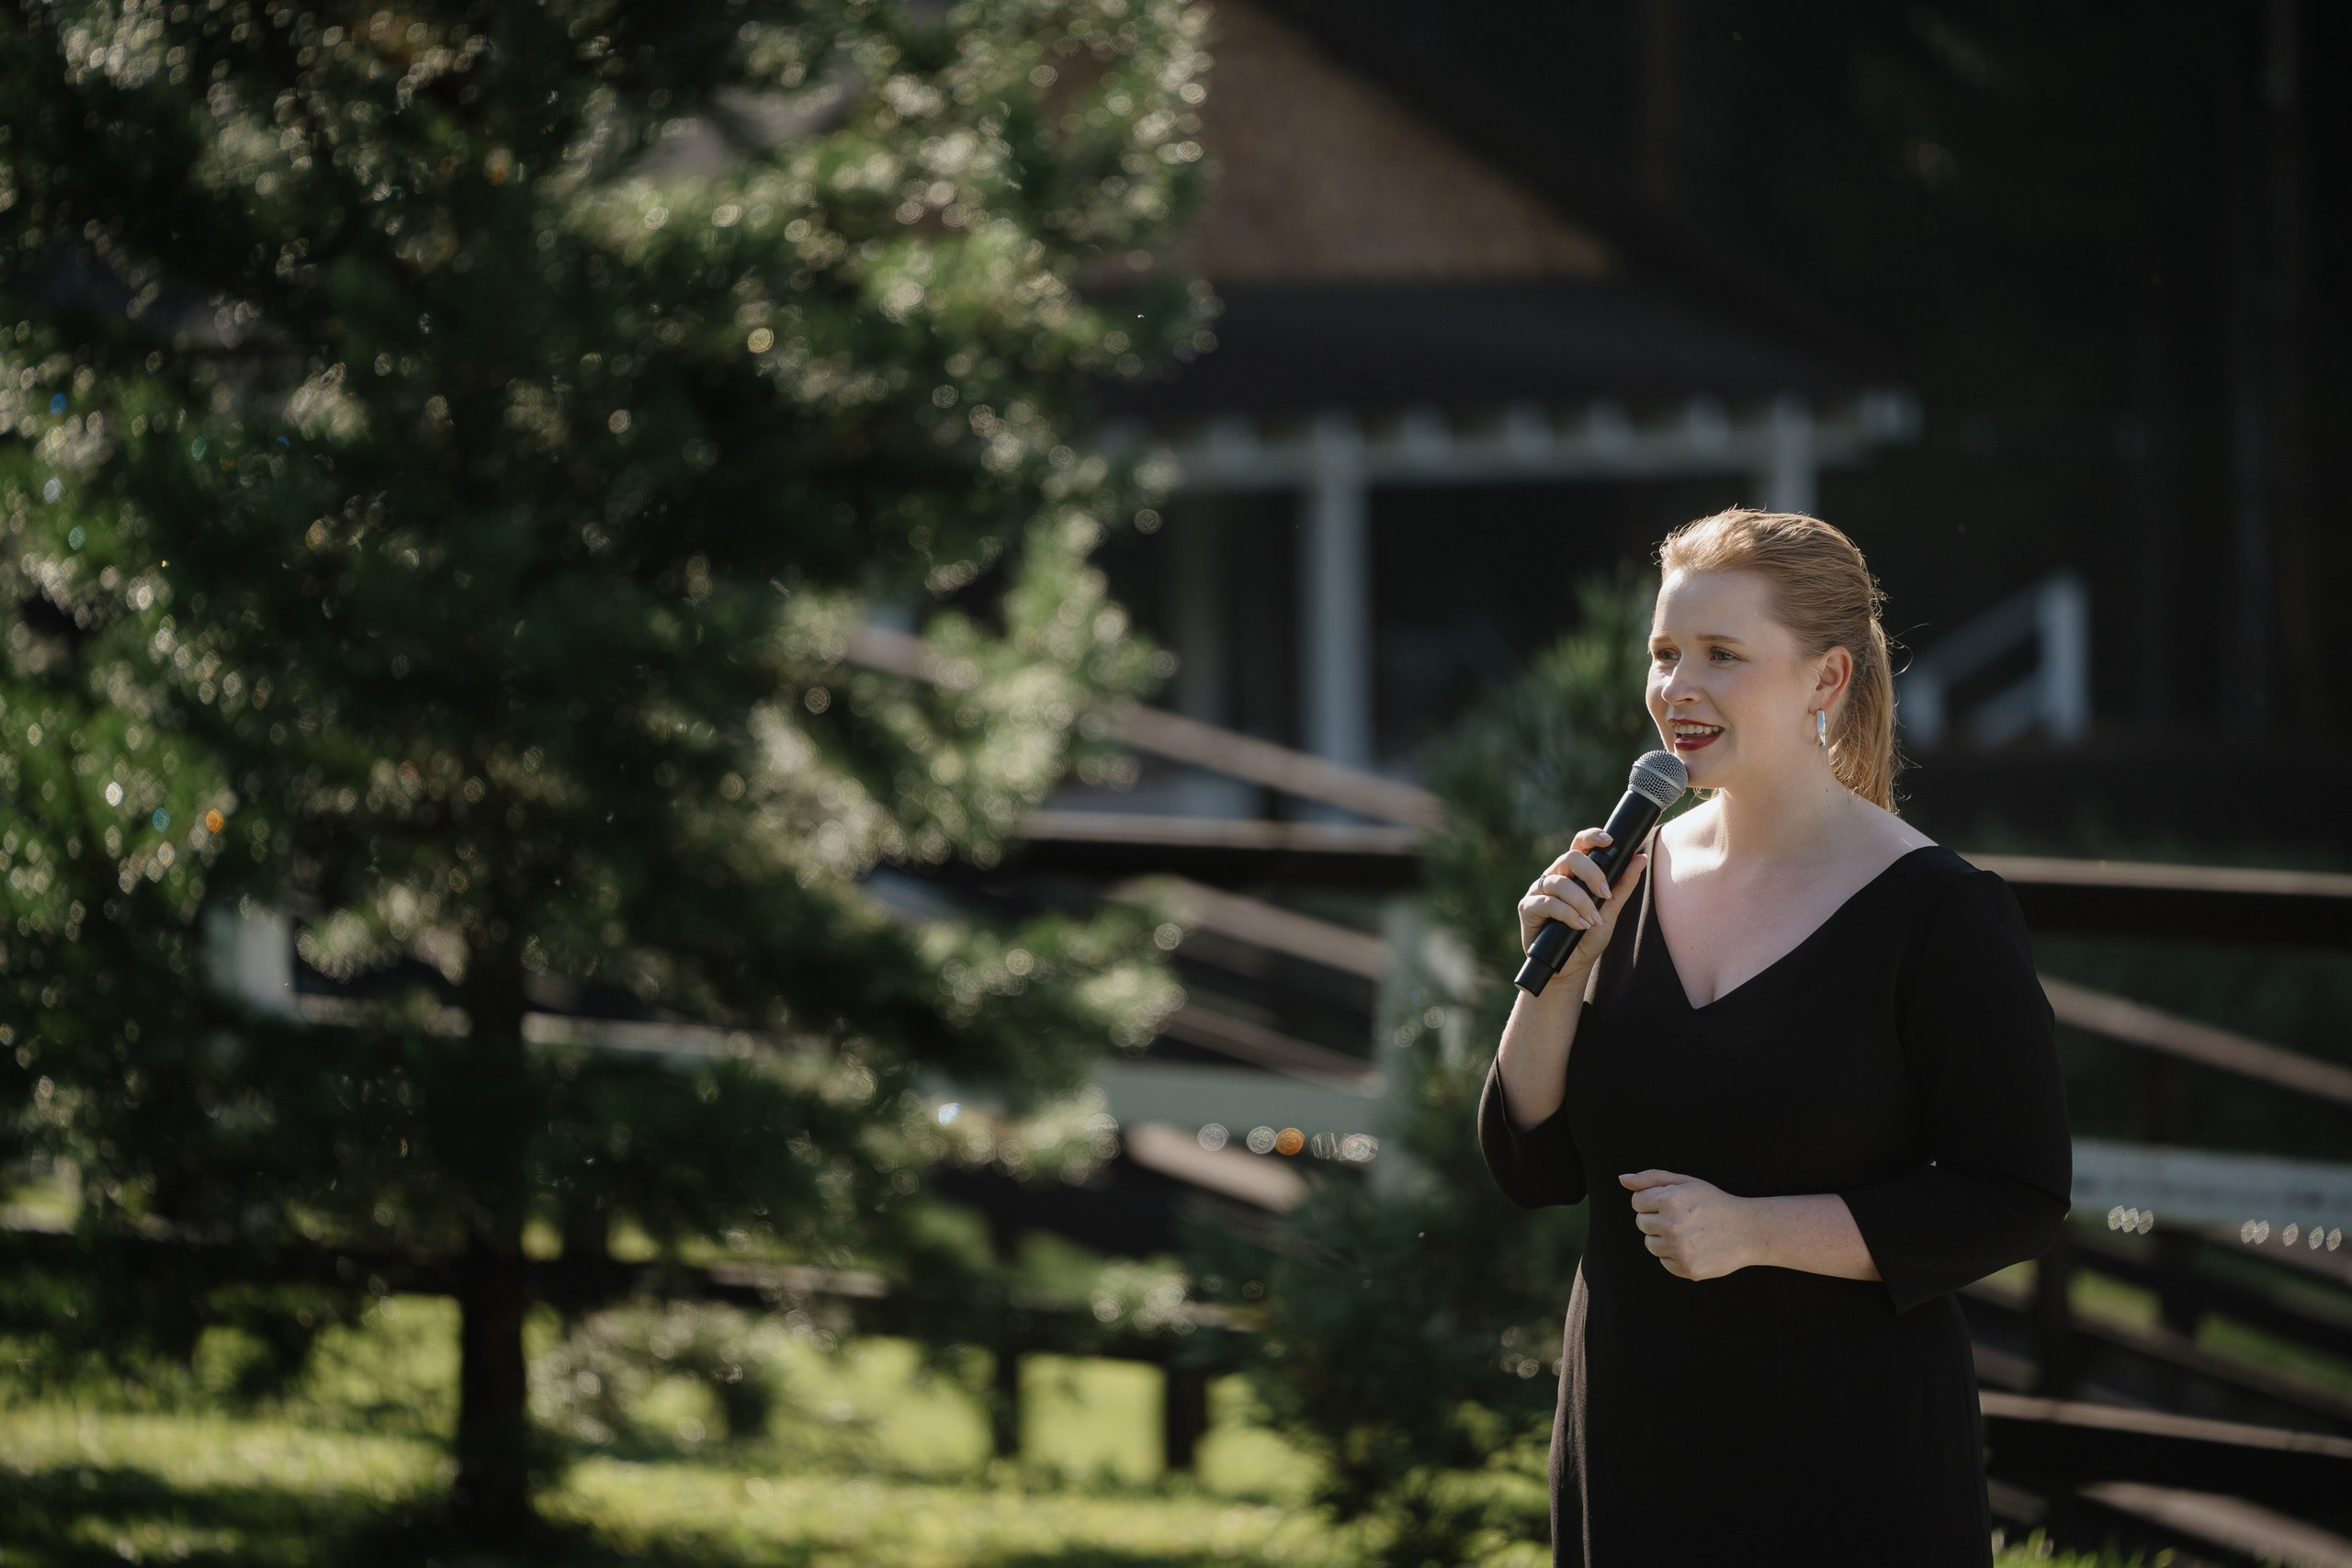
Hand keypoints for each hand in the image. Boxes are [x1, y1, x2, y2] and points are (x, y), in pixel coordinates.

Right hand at [1516, 829, 1648, 969]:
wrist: (1570, 968)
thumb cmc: (1587, 938)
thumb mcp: (1611, 910)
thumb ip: (1623, 885)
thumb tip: (1640, 859)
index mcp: (1572, 873)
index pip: (1579, 846)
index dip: (1591, 837)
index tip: (1609, 840)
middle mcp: (1554, 877)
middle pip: (1570, 858)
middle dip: (1591, 874)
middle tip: (1606, 894)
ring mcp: (1539, 891)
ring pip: (1559, 883)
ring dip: (1581, 901)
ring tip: (1593, 920)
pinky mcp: (1527, 908)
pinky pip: (1546, 902)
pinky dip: (1566, 913)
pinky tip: (1579, 925)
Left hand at [1619, 1170, 1756, 1280]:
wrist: (1748, 1231)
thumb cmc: (1714, 1203)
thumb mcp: (1686, 1182)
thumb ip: (1652, 1178)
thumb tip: (1623, 1179)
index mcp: (1670, 1200)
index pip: (1637, 1202)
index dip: (1652, 1200)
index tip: (1669, 1202)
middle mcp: (1672, 1225)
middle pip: (1641, 1223)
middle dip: (1656, 1219)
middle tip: (1681, 1217)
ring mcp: (1679, 1249)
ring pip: (1650, 1244)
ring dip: (1663, 1238)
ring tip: (1687, 1232)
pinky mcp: (1686, 1268)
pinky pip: (1664, 1261)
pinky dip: (1674, 1255)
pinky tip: (1693, 1246)